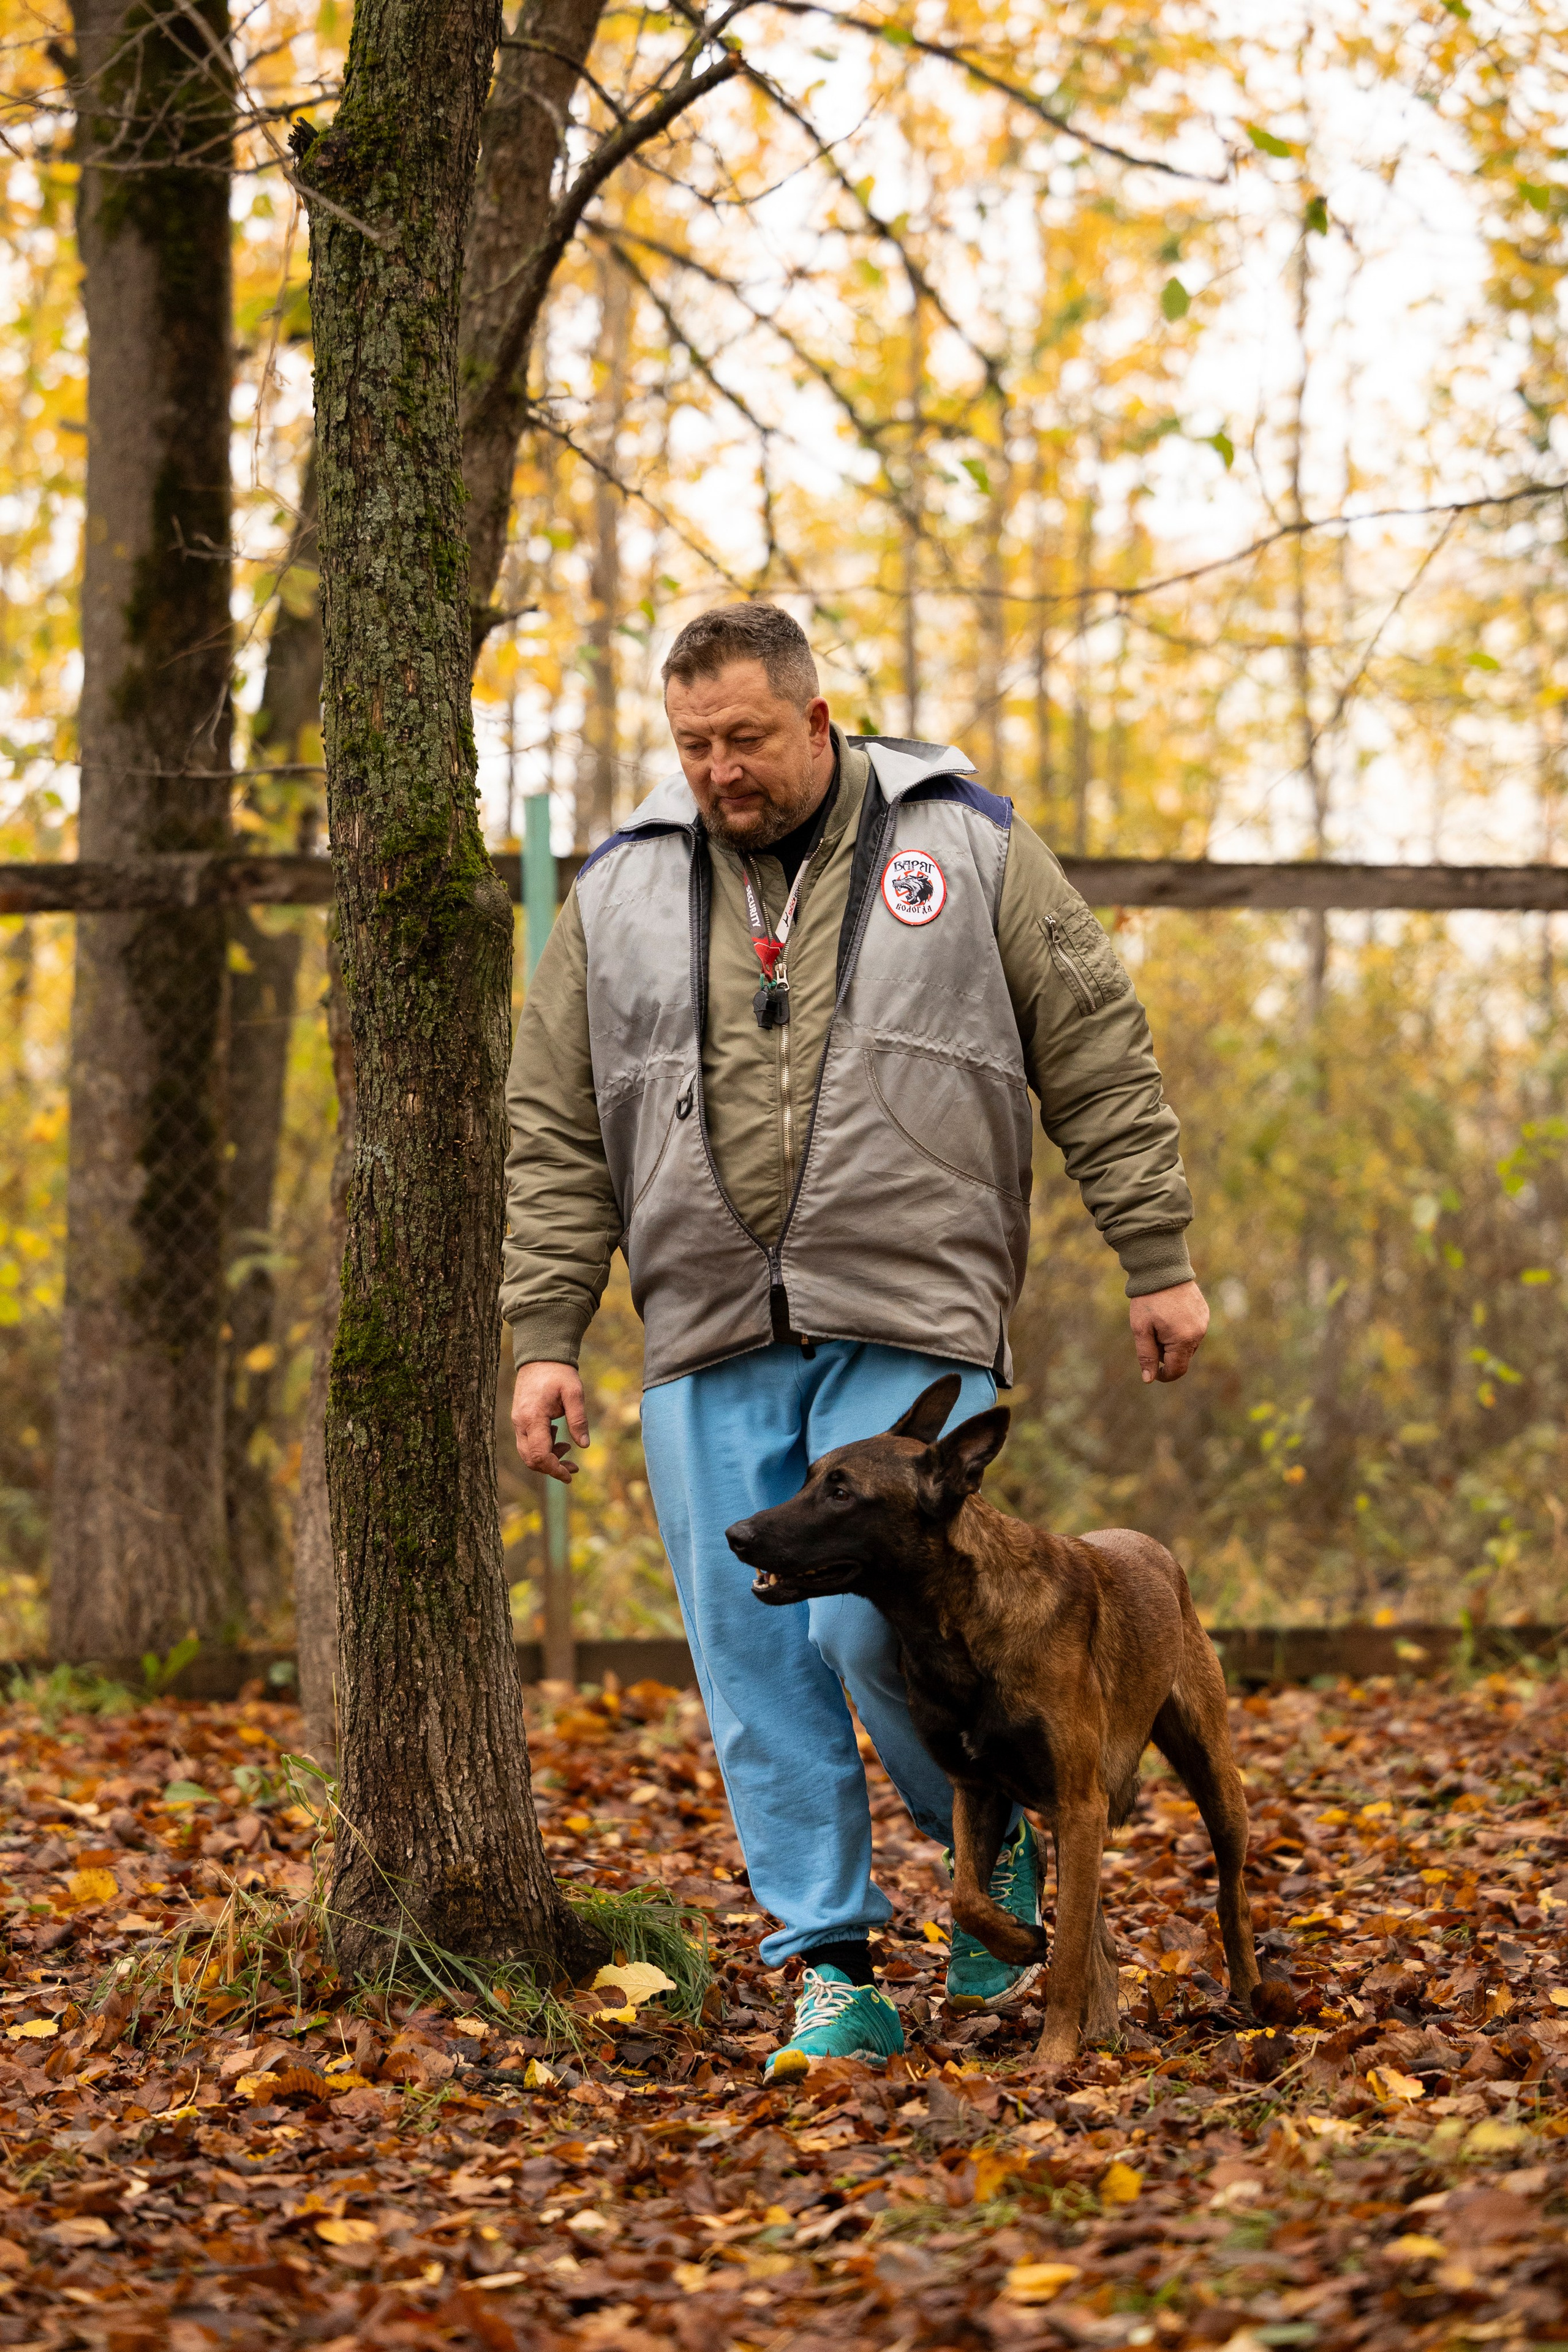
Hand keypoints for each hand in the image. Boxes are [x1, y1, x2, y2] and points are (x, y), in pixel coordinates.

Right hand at [512, 1360, 589, 1481]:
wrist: (540, 1357)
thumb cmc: (558, 1373)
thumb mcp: (574, 1393)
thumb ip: (578, 1419)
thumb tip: (584, 1445)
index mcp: (533, 1418)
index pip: (539, 1455)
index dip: (554, 1469)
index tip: (571, 1475)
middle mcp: (521, 1423)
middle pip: (530, 1459)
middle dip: (551, 1468)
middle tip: (574, 1467)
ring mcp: (518, 1422)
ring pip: (527, 1453)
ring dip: (547, 1458)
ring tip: (568, 1448)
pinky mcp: (520, 1420)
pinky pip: (527, 1442)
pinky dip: (542, 1447)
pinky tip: (557, 1436)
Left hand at [1129, 1280, 1208, 1384]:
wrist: (1162, 1268)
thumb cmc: (1148, 1300)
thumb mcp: (1141, 1329)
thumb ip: (1146, 1355)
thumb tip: (1149, 1379)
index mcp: (1183, 1340)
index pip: (1177, 1370)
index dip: (1163, 1375)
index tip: (1151, 1370)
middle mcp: (1198, 1333)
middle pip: (1182, 1358)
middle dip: (1165, 1354)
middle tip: (1150, 1335)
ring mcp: (1204, 1322)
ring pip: (1187, 1344)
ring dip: (1173, 1342)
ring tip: (1159, 1322)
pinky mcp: (1204, 1312)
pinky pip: (1193, 1330)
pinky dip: (1180, 1330)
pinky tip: (1168, 1315)